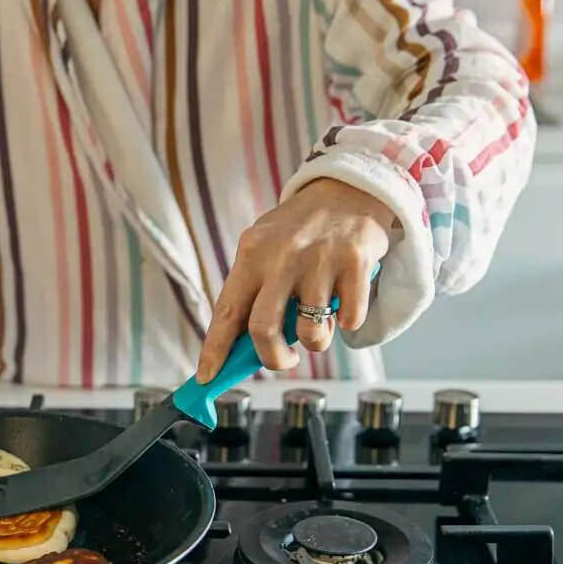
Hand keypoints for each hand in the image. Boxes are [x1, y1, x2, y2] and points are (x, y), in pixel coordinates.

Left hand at [195, 178, 396, 381]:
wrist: (350, 187)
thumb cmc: (301, 228)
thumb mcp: (265, 247)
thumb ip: (254, 290)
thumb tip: (240, 346)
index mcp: (251, 255)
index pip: (226, 312)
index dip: (214, 350)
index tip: (206, 377)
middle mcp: (282, 257)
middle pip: (263, 330)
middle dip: (273, 358)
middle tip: (282, 359)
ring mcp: (320, 260)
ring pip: (311, 332)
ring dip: (316, 342)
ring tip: (319, 324)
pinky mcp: (356, 263)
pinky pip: (350, 320)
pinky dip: (347, 323)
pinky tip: (344, 302)